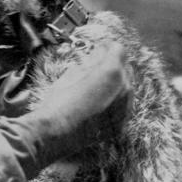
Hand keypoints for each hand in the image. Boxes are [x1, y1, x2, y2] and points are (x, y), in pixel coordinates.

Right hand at [0, 40, 131, 177]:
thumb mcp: (71, 74)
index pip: (119, 49)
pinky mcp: (120, 126)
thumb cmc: (59, 102)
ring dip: (115, 85)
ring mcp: (125, 109)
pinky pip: (122, 108)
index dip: (108, 47)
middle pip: (126, 68)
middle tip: (96, 68)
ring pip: (126, 89)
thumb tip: (96, 54)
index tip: (100, 49)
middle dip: (113, 65)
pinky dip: (113, 104)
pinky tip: (98, 106)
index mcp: (112, 71)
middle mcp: (124, 89)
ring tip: (96, 88)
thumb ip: (89, 62)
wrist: (55, 134)